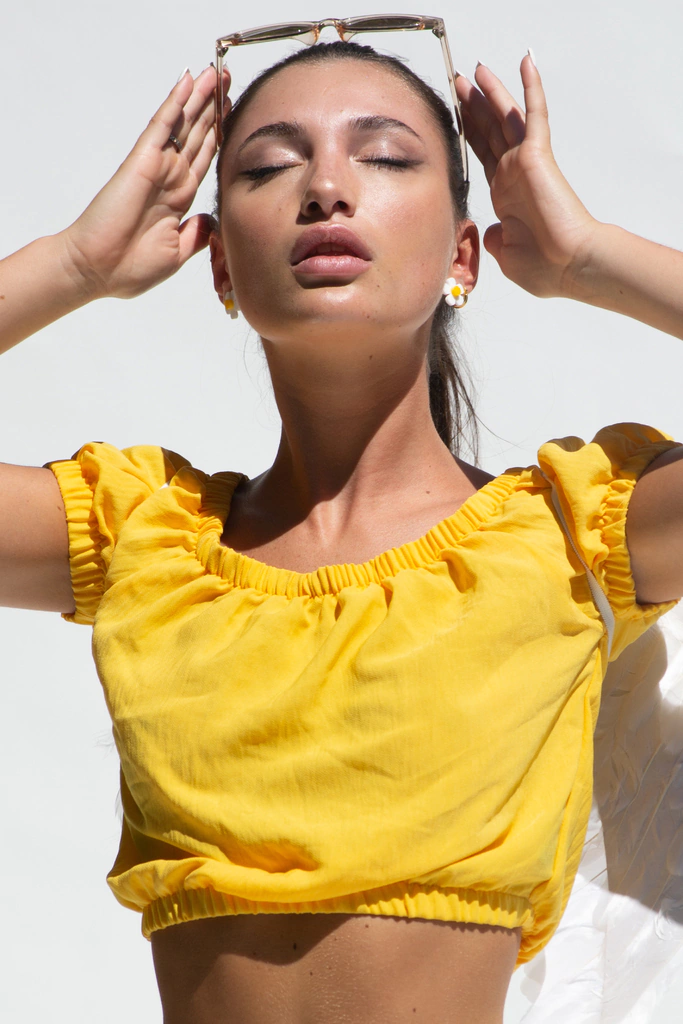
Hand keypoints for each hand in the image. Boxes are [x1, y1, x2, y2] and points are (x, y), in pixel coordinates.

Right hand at [62, 66, 230, 299]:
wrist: (99, 271)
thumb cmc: (130, 268)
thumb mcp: (177, 253)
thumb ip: (196, 234)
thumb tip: (211, 220)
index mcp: (179, 199)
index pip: (204, 159)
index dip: (219, 135)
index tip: (234, 115)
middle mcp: (170, 178)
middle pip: (197, 135)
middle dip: (213, 109)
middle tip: (229, 80)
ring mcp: (157, 167)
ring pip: (183, 124)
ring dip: (200, 98)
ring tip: (216, 73)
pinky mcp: (142, 161)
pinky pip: (162, 126)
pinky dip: (175, 103)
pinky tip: (188, 82)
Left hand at [456, 56, 597, 298]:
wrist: (568, 264)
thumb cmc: (544, 267)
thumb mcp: (507, 254)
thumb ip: (495, 239)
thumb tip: (490, 231)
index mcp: (505, 196)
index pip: (484, 157)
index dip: (470, 134)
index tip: (457, 115)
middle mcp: (513, 175)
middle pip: (489, 132)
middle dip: (473, 107)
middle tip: (459, 83)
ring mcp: (524, 164)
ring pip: (506, 118)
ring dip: (493, 92)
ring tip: (477, 70)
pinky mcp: (537, 156)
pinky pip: (534, 115)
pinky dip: (531, 88)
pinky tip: (526, 62)